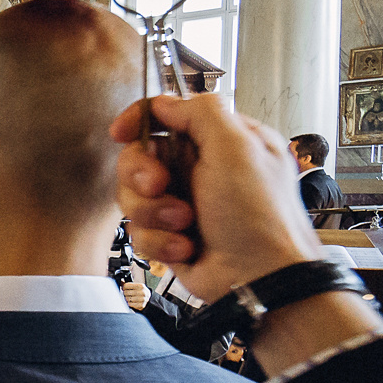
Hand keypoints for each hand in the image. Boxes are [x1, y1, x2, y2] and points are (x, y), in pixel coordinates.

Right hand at [109, 95, 322, 304]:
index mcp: (221, 141)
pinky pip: (140, 230)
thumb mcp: (237, 147)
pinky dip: (161, 241)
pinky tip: (187, 247)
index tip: (121, 132)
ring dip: (154, 212)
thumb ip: (201, 112)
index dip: (139, 120)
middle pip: (140, 157)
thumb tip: (167, 102)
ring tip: (184, 224)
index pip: (167, 116)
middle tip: (159, 186)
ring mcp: (184, 203)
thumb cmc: (260, 217)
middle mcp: (201, 170)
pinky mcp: (171, 235)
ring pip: (134, 196)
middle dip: (142, 174)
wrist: (260, 279)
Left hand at [121, 280, 148, 310]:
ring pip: (128, 299)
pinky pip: (130, 304)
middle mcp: (142, 292)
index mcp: (141, 286)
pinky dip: (129, 303)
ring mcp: (142, 299)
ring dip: (126, 298)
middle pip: (126, 292)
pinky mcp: (141, 305)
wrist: (149, 300)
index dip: (123, 287)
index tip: (123, 288)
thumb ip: (129, 284)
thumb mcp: (137, 286)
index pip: (126, 285)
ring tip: (128, 298)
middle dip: (124, 293)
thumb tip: (121, 281)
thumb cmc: (141, 292)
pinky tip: (131, 302)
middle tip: (125, 294)